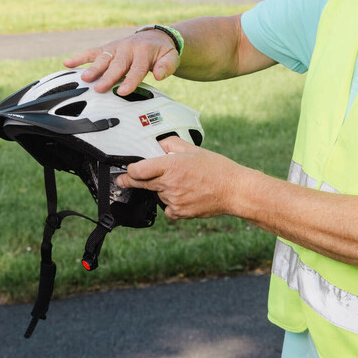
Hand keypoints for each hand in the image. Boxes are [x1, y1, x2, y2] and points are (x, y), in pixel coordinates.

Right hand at [63, 31, 179, 94]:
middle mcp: (127, 48)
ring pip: (103, 58)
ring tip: (83, 79)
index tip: (122, 91)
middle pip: (117, 64)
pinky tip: (67, 63)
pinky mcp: (106, 48)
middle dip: (107, 77)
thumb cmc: (161, 52)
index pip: (137, 68)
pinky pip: (91, 52)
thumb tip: (160, 75)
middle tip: (99, 88)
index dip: (130, 80)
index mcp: (143, 51)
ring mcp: (115, 47)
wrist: (154, 37)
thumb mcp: (171, 57)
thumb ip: (167, 66)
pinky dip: (79, 57)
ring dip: (93, 68)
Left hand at [116, 136, 250, 219]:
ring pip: (157, 195)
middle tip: (122, 180)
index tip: (127, 170)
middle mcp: (169, 184)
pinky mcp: (180, 212)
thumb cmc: (217, 169)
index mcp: (171, 165)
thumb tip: (158, 145)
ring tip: (181, 183)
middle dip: (131, 181)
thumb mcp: (193, 149)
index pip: (138, 170)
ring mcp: (174, 200)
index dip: (130, 170)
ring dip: (161, 190)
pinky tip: (183, 196)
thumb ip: (171, 144)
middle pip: (140, 184)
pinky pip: (167, 209)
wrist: (234, 190)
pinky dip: (171, 204)